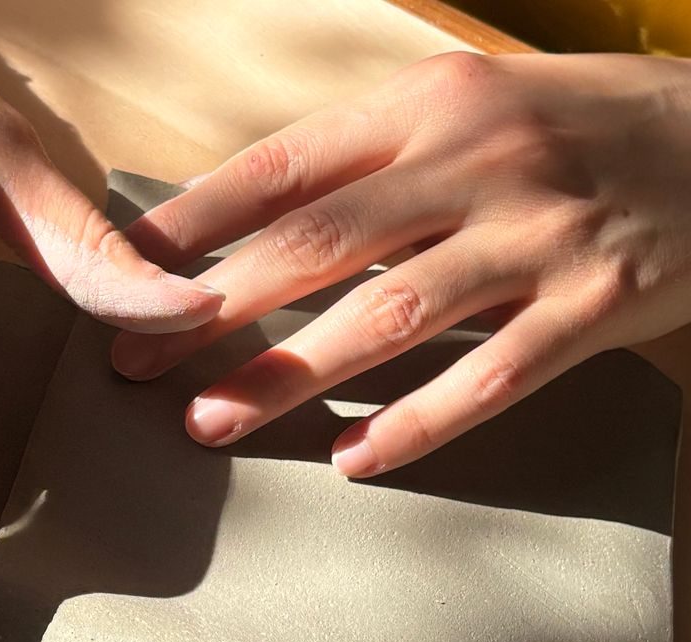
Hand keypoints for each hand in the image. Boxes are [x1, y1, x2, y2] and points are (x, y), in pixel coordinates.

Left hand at [111, 52, 690, 477]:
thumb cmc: (565, 125)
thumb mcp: (460, 106)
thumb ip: (363, 159)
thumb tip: (244, 223)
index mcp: (426, 106)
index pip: (281, 166)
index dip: (192, 224)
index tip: (121, 275)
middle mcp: (476, 162)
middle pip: (318, 243)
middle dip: (213, 310)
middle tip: (135, 361)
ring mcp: (539, 234)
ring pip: (393, 314)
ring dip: (290, 375)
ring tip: (211, 421)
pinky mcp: (598, 304)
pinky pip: (495, 376)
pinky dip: (421, 422)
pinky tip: (354, 458)